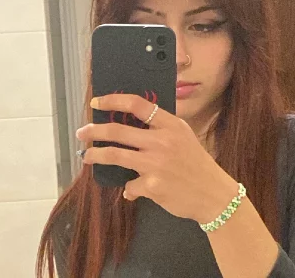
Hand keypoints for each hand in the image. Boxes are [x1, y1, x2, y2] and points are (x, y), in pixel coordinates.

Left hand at [76, 94, 238, 223]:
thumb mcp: (184, 136)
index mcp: (171, 125)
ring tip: (87, 156)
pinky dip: (129, 187)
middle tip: (82, 132)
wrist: (213, 193)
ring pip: (115, 155)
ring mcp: (156, 164)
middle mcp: (162, 141)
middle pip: (118, 130)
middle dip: (94, 130)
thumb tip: (130, 125)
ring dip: (96, 155)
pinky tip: (133, 190)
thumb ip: (161, 128)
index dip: (113, 100)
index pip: (137, 104)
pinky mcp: (152, 186)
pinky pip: (130, 184)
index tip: (97, 102)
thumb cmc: (197, 162)